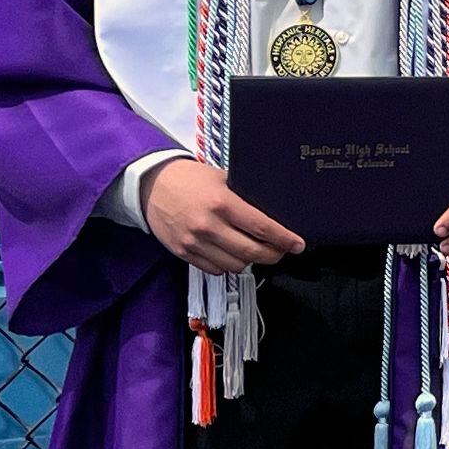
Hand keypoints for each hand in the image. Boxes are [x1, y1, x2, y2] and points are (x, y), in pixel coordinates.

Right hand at [143, 158, 302, 270]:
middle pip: (252, 252)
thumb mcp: (222, 179)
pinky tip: (233, 255)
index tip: (297, 244)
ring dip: (251, 262)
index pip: (262, 228)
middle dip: (274, 255)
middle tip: (282, 251)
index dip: (284, 239)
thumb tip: (273, 212)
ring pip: (235, 265)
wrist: (151, 184)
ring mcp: (194, 242)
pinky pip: (214, 269)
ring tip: (257, 252)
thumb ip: (244, 196)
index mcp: (222, 203)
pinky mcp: (183, 252)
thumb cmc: (190, 178)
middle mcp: (208, 225)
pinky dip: (228, 265)